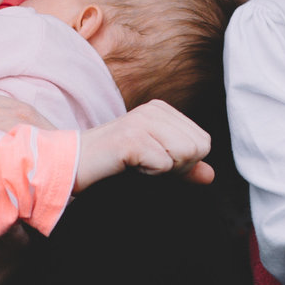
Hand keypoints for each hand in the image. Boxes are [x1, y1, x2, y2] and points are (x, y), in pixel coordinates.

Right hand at [74, 99, 215, 187]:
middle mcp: (155, 109)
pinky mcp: (132, 137)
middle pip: (199, 147)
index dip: (184, 162)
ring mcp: (142, 121)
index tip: (154, 160)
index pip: (203, 142)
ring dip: (163, 170)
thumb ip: (184, 166)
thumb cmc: (113, 162)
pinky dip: (149, 173)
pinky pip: (164, 164)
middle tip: (146, 165)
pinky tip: (129, 166)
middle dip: (177, 167)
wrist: (74, 164)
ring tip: (138, 164)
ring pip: (185, 154)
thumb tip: (210, 175)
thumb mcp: (155, 163)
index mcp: (163, 110)